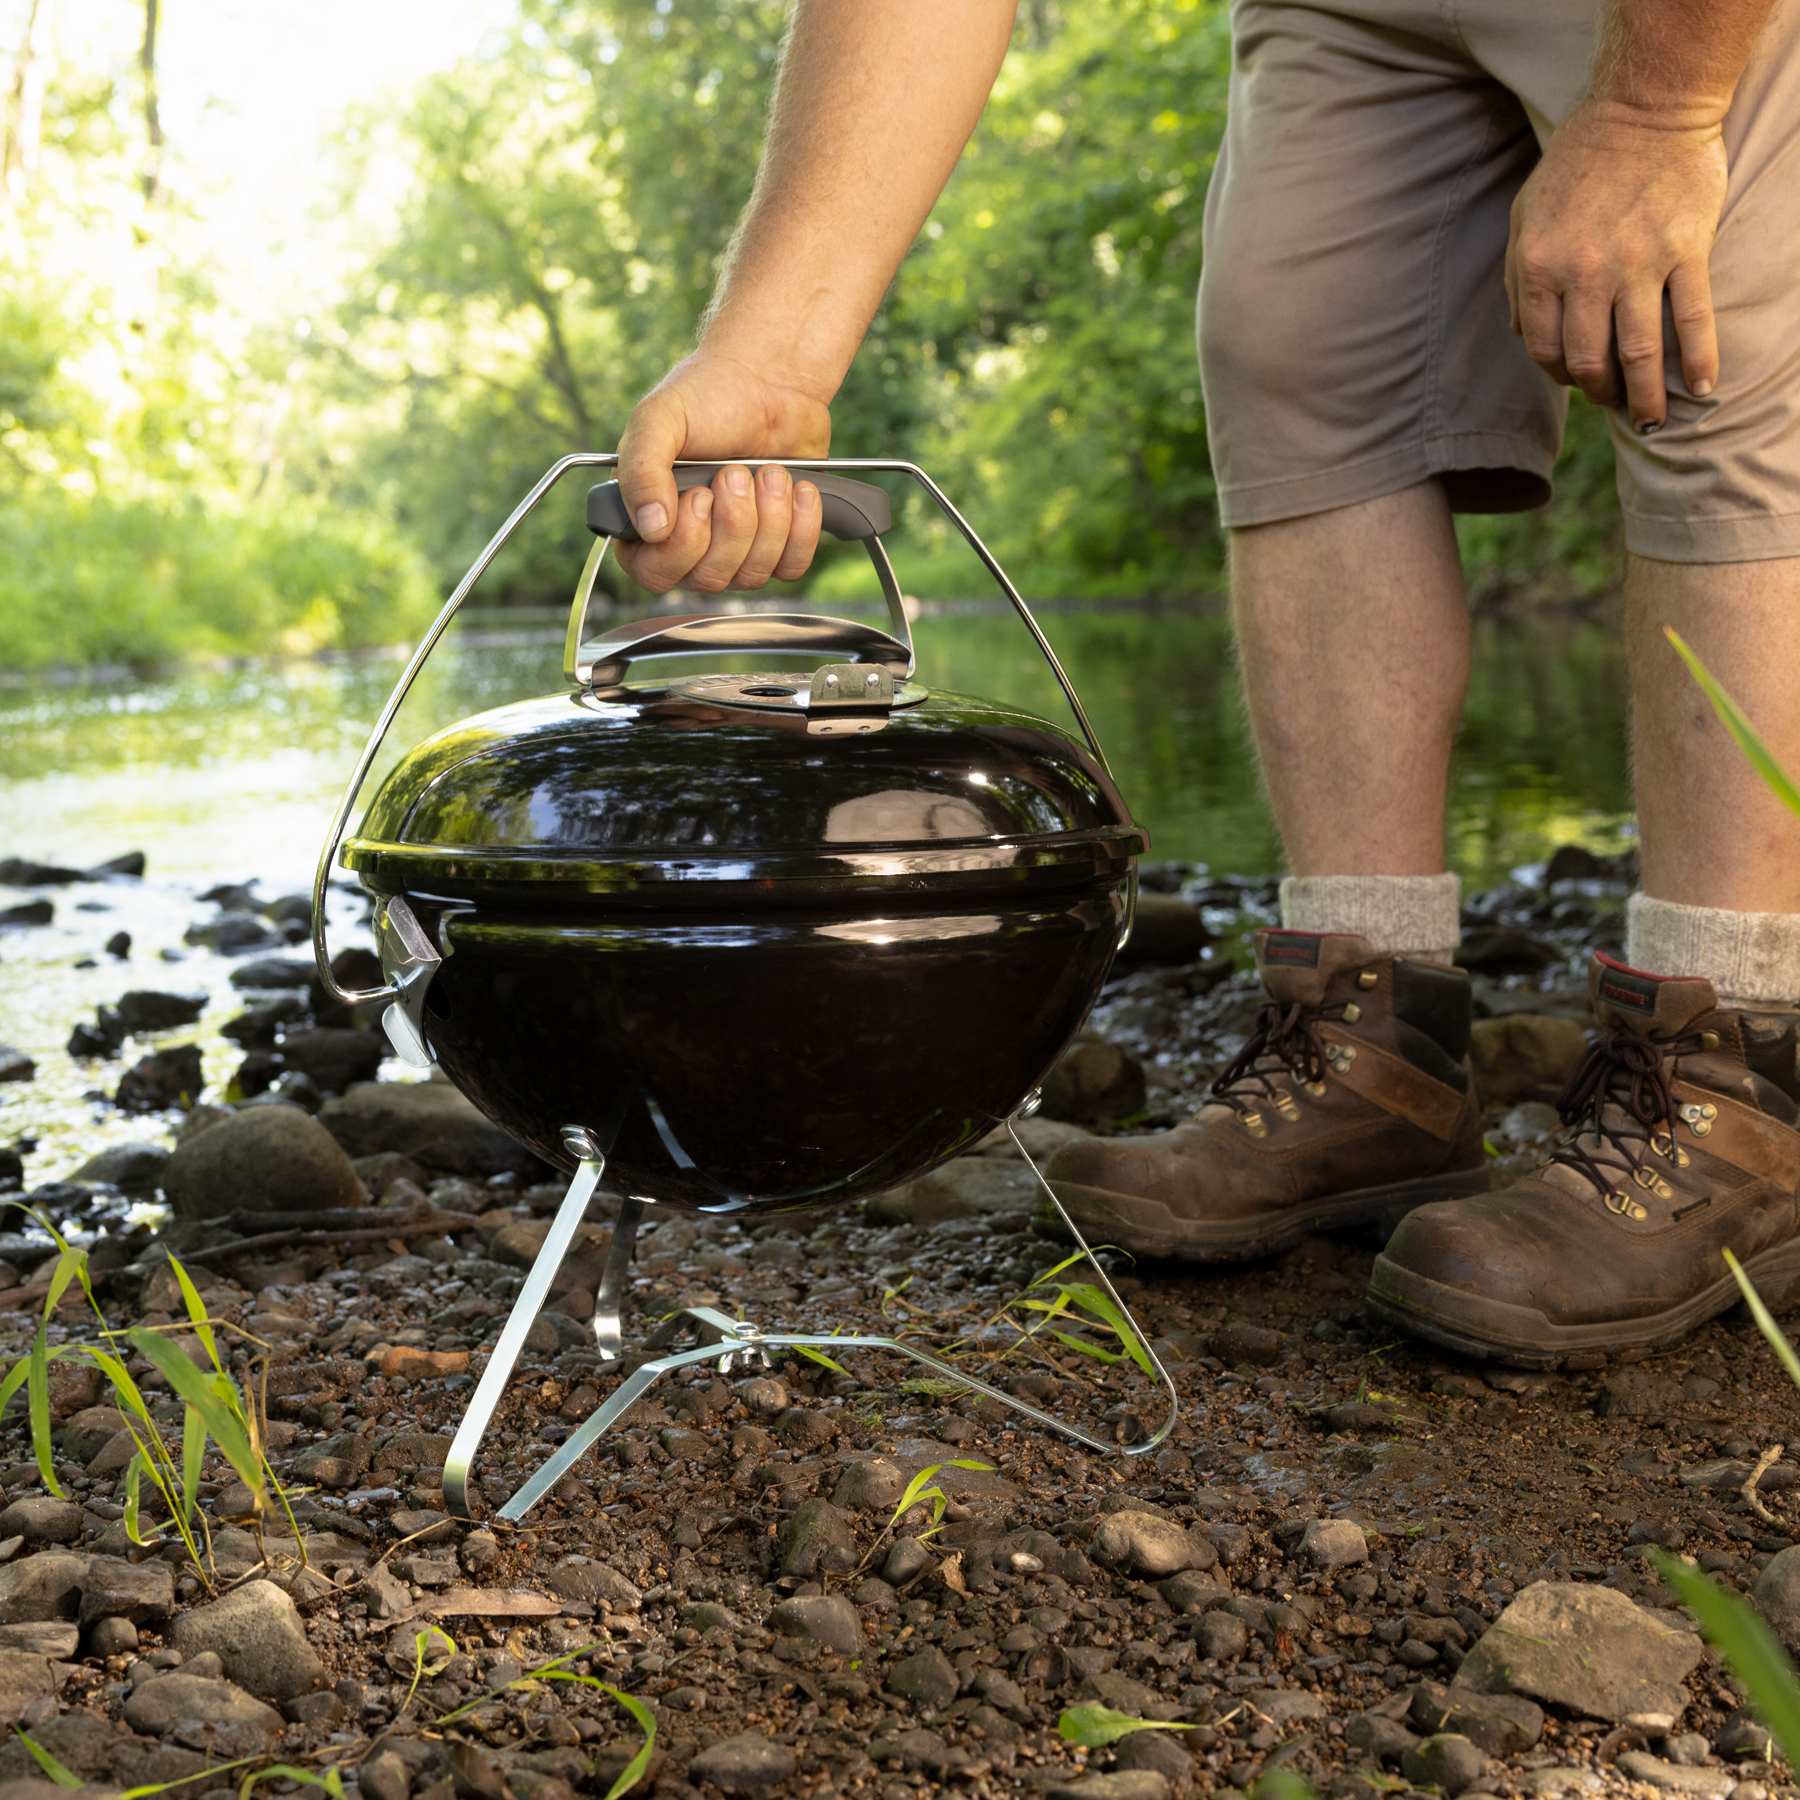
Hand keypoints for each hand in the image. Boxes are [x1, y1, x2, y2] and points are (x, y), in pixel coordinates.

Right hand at [613, 350, 832, 592]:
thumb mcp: (659, 419)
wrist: (770, 381)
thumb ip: (641, 470)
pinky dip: (801, 529)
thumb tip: (650, 528)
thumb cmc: (708, 395)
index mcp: (647, 519)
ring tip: (770, 471)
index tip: (700, 495)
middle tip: (737, 471)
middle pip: (709, 579)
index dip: (683, 545)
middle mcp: (689, 544)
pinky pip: (791, 567)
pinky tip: (800, 488)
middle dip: (733, 522)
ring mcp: (736, 551)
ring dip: (770, 519)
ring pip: (753, 575)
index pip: (654, 573)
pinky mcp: (779, 546)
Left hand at [1505, 99, 1726, 431]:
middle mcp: (1585, 272)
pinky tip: (1702, 387)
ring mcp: (1638, 262)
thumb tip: (1519, 335)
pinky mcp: (1687, 249)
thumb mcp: (1524, 216)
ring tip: (1651, 419)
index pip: (1544, 348)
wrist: (1644, 108)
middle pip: (1589, 359)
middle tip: (1613, 400)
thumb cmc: (1578, 163)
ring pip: (1640, 351)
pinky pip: (1693, 317)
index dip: (1559, 374)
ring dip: (1646, 394)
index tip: (1576, 380)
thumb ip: (1516, 279)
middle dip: (1600, 392)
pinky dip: (1699, 359)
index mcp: (1540, 267)